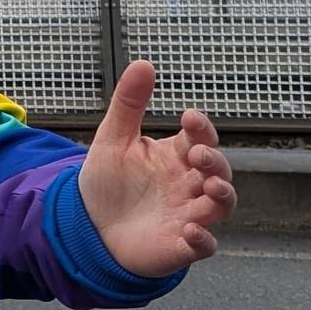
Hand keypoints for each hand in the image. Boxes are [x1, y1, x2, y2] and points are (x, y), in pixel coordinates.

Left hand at [78, 61, 235, 277]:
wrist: (87, 227)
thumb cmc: (107, 183)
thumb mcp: (114, 139)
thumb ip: (129, 104)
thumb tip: (143, 64)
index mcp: (176, 157)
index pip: (201, 138)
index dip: (201, 128)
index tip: (189, 117)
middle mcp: (188, 185)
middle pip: (219, 171)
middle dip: (215, 161)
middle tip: (199, 154)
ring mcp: (188, 215)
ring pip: (222, 206)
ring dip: (222, 195)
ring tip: (210, 186)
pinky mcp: (180, 245)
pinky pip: (203, 245)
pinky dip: (202, 239)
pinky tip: (190, 230)